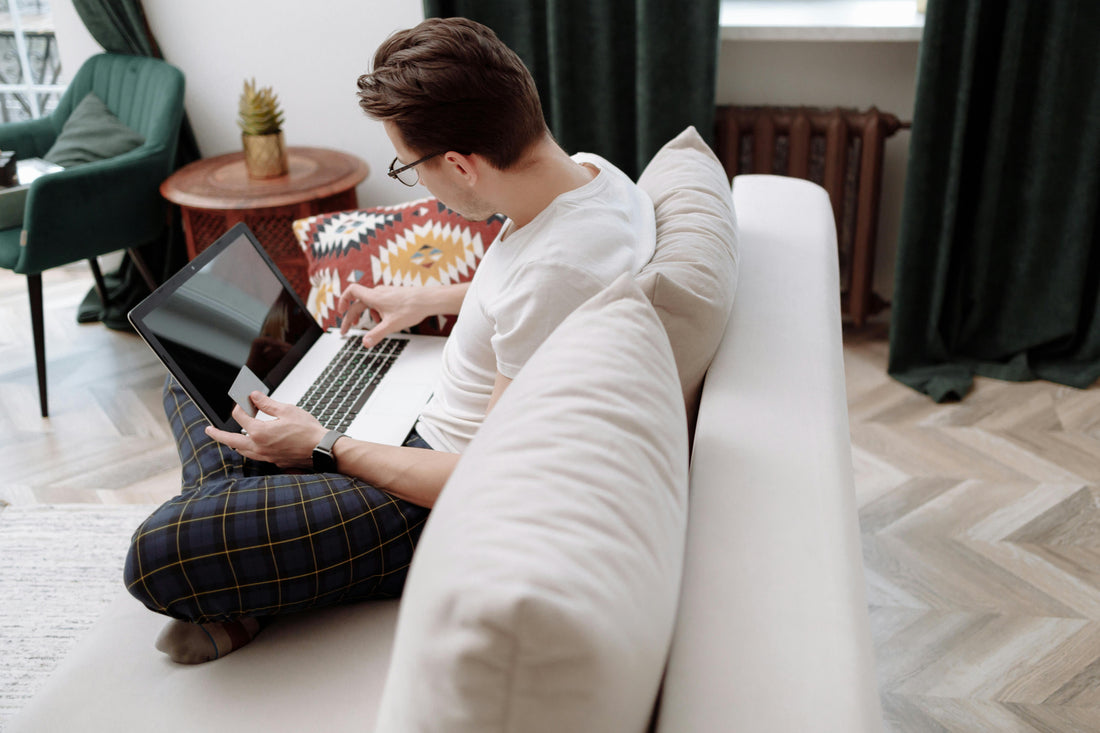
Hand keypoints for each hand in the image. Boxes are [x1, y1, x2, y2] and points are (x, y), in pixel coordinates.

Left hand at [205, 392, 327, 470]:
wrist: (322, 449)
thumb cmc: (308, 430)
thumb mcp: (287, 410)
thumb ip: (267, 403)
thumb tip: (254, 396)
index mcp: (260, 432)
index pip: (240, 417)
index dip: (241, 405)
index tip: (245, 399)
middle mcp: (259, 447)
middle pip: (231, 440)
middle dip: (218, 434)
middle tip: (208, 430)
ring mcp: (266, 456)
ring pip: (242, 451)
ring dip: (233, 443)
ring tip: (227, 439)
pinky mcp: (274, 462)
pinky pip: (255, 456)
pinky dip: (249, 449)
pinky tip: (252, 445)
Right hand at [336, 284, 432, 347]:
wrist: (428, 300)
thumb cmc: (412, 308)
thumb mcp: (392, 325)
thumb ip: (377, 334)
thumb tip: (365, 343)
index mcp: (374, 296)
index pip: (351, 291)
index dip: (342, 300)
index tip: (340, 312)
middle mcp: (378, 292)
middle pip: (358, 303)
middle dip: (352, 317)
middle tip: (349, 330)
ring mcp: (386, 293)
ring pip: (370, 304)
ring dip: (368, 315)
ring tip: (377, 325)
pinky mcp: (393, 295)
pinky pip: (380, 303)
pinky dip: (379, 313)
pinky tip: (388, 320)